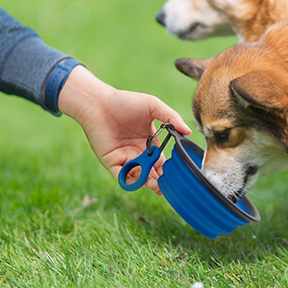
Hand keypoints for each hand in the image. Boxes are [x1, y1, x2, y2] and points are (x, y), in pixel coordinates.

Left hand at [58, 65, 191, 193]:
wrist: (98, 103)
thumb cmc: (124, 101)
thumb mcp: (153, 106)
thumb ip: (172, 118)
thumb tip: (189, 132)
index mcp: (150, 142)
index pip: (162, 160)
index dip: (168, 168)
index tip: (176, 172)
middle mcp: (138, 152)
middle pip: (152, 172)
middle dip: (160, 180)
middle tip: (167, 185)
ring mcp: (125, 158)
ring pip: (140, 177)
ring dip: (149, 182)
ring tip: (157, 185)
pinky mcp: (112, 162)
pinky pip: (123, 176)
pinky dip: (132, 180)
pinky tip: (141, 178)